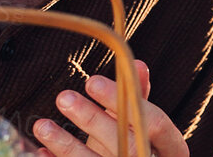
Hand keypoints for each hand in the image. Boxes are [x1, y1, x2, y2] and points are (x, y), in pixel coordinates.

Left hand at [33, 60, 186, 156]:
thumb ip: (140, 98)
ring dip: (66, 144)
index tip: (92, 82)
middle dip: (92, 119)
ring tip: (42, 126)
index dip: (122, 100)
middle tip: (64, 97)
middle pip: (126, 143)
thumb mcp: (144, 124)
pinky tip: (41, 152)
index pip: (155, 121)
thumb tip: (138, 65)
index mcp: (171, 148)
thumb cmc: (141, 148)